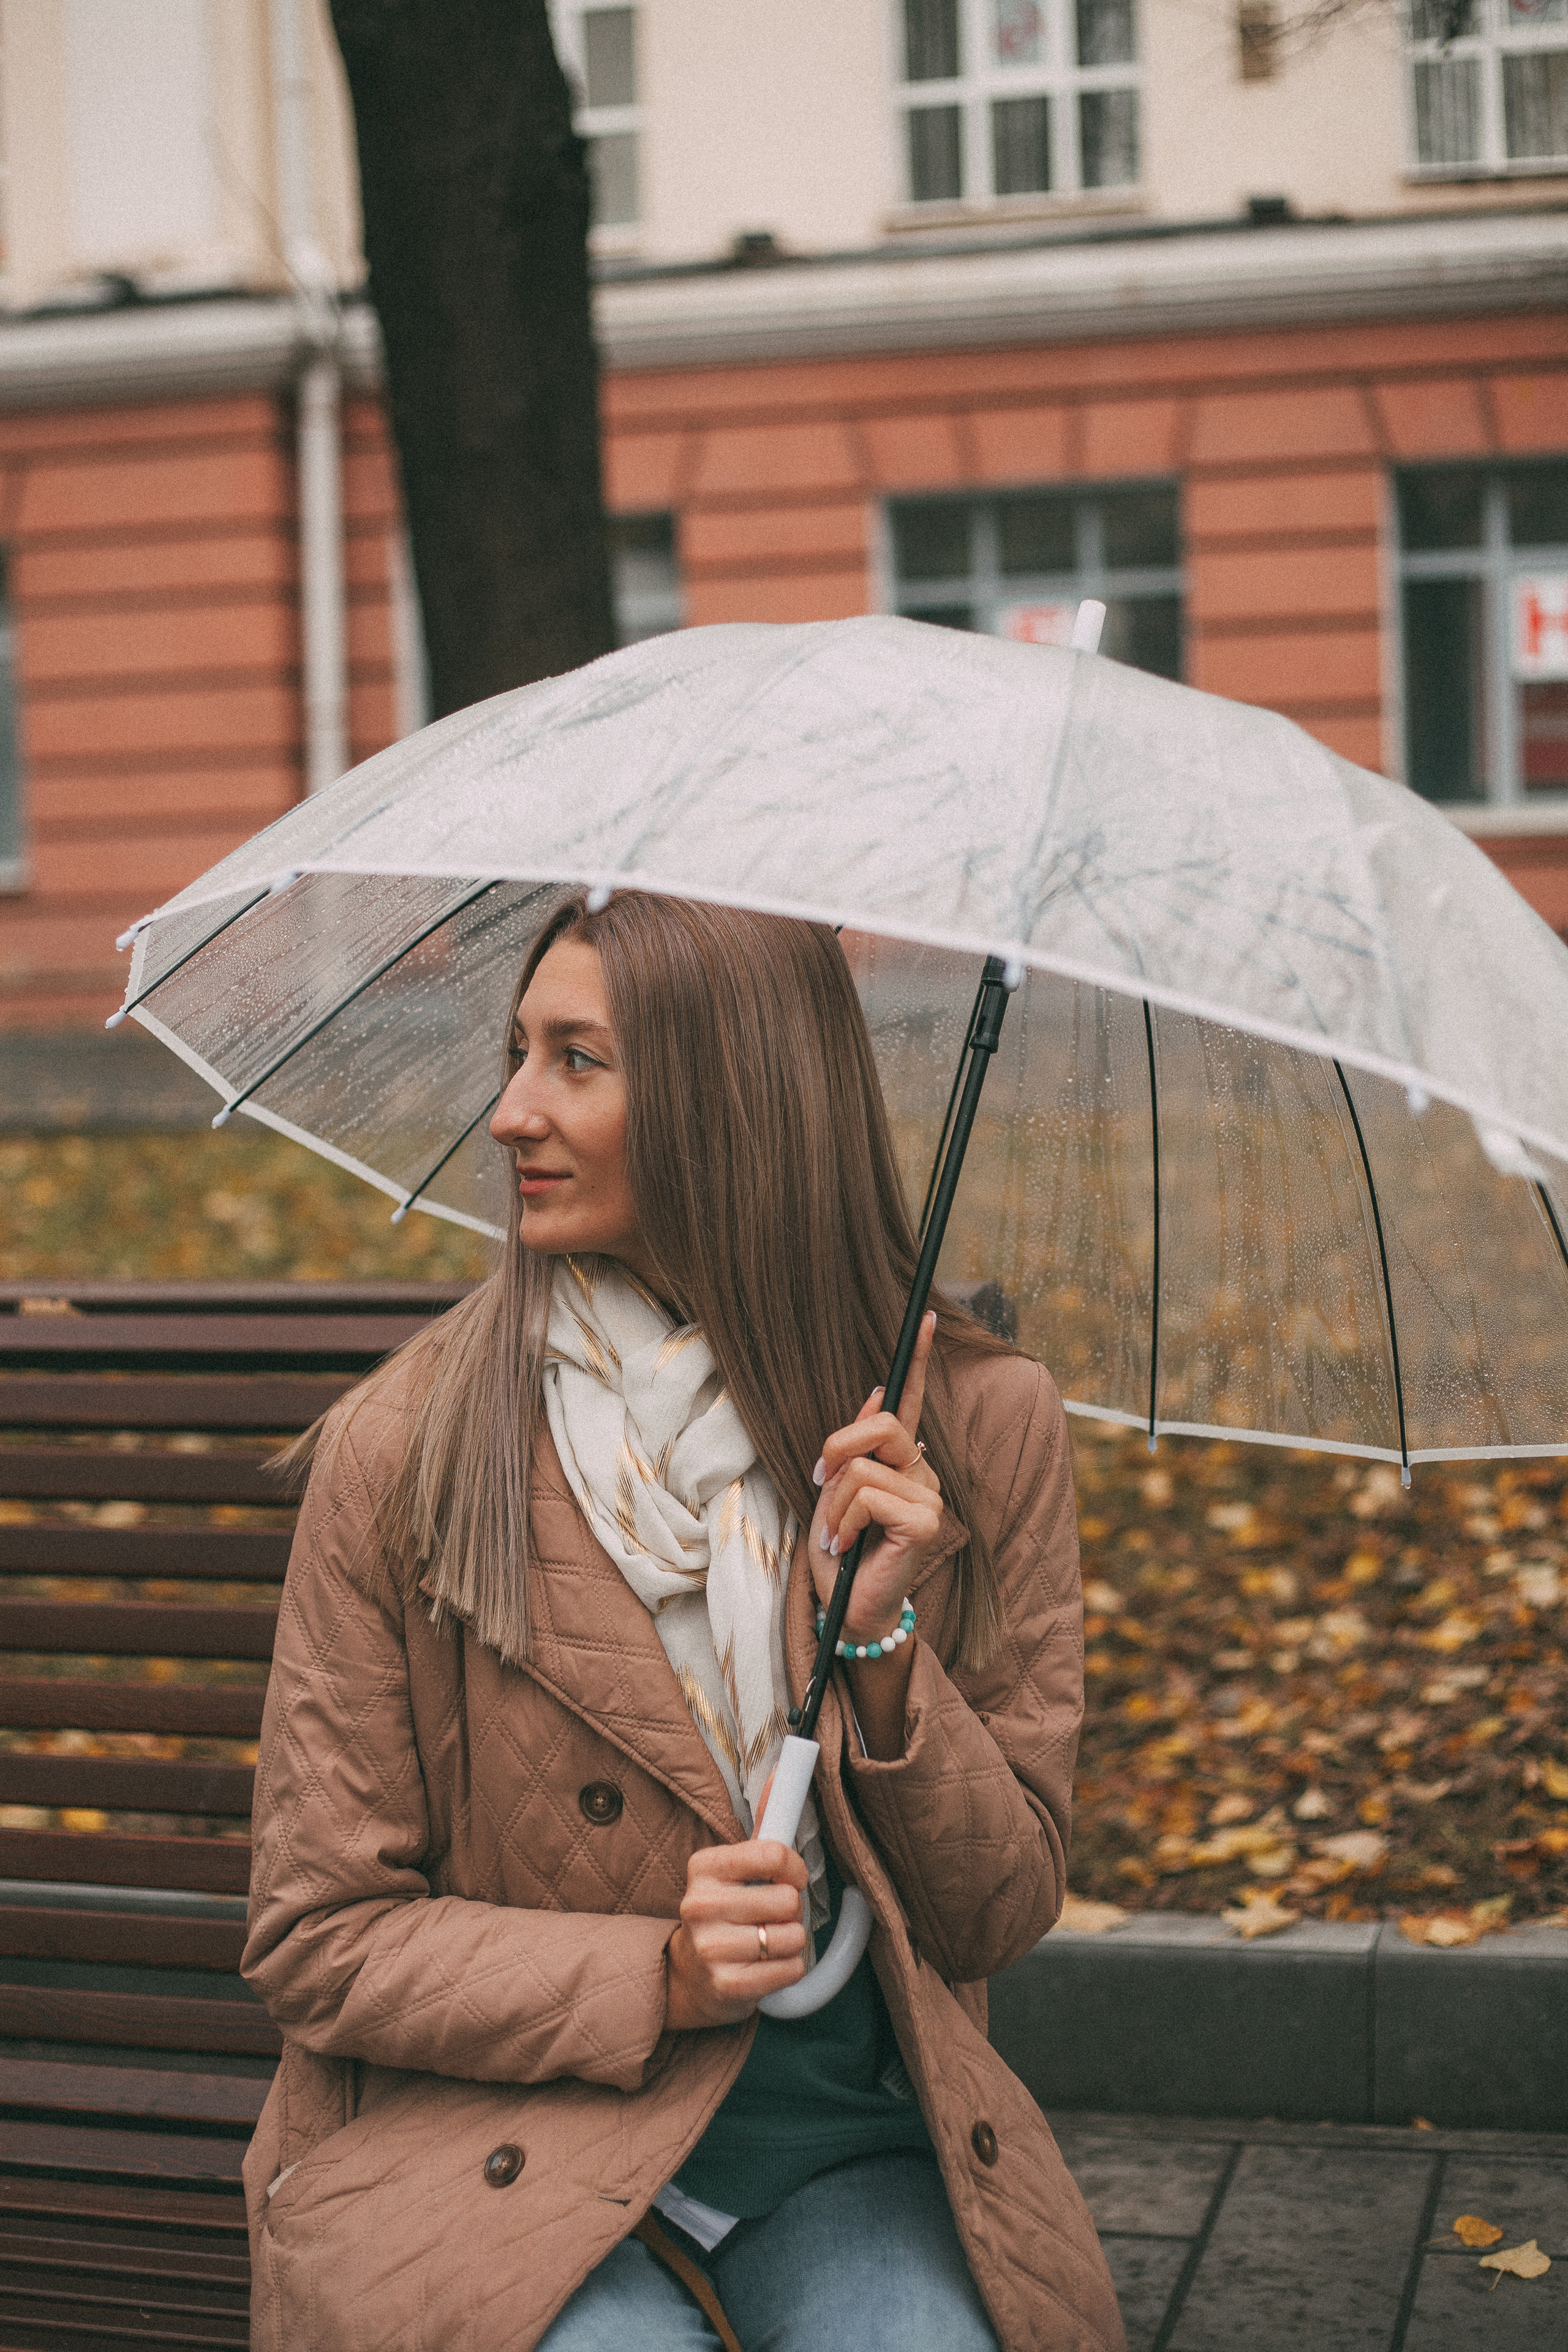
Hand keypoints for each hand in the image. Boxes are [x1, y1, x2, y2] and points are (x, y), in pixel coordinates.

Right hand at [664, 1835, 808, 2029]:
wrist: (691, 1976)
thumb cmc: (724, 1915)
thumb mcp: (733, 1872)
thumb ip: (760, 1834)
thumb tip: (776, 1784)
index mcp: (704, 1868)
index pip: (772, 1854)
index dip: (794, 1868)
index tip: (792, 1878)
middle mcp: (701, 1905)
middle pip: (787, 1899)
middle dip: (792, 1910)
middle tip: (774, 1917)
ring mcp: (711, 1948)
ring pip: (792, 1936)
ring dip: (792, 1941)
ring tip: (769, 1942)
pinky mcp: (726, 1984)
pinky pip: (790, 1969)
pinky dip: (790, 1968)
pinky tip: (768, 1965)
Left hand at [809, 1310, 943, 1641]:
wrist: (849, 1610)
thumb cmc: (843, 1556)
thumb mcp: (836, 1493)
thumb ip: (856, 1447)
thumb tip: (874, 1391)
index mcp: (903, 1462)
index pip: (912, 1401)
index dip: (920, 1358)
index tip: (928, 1317)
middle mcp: (923, 1474)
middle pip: (880, 1423)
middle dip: (836, 1450)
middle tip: (821, 1485)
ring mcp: (929, 1498)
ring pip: (862, 1469)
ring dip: (833, 1504)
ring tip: (837, 1536)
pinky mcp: (924, 1523)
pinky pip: (868, 1496)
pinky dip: (845, 1522)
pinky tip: (850, 1546)